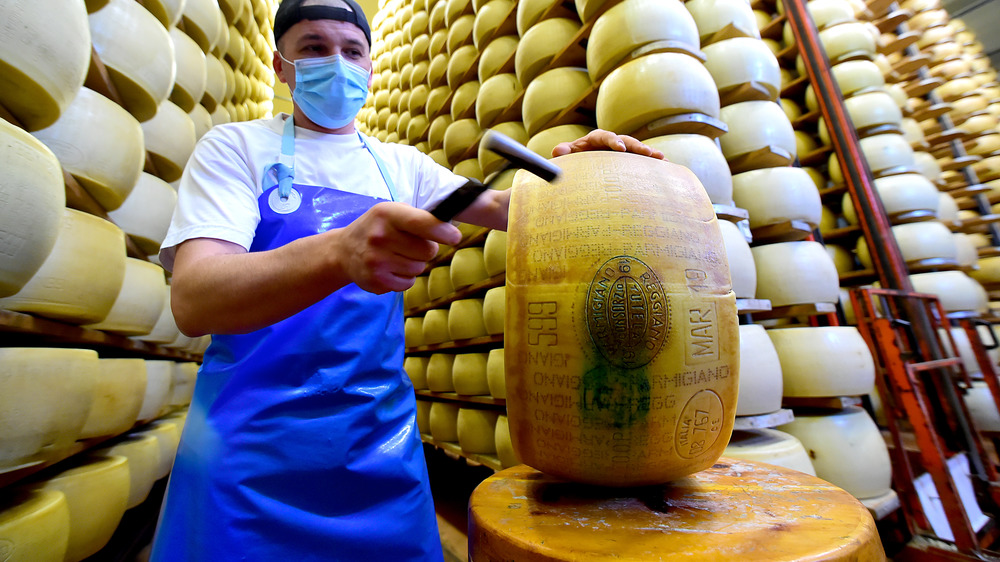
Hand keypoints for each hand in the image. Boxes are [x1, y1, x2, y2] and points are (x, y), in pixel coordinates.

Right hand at [337, 202, 461, 293]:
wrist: (343, 251)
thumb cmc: (377, 228)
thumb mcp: (392, 212)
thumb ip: (420, 217)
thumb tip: (451, 228)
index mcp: (387, 214)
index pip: (421, 222)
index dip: (442, 231)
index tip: (455, 237)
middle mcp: (380, 237)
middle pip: (428, 250)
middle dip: (427, 248)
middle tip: (411, 245)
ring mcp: (377, 261)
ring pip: (420, 268)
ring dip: (415, 263)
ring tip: (397, 255)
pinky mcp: (376, 281)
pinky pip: (408, 283)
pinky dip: (405, 277)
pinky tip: (391, 268)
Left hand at [552, 129, 664, 159]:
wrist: (580, 165)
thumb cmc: (573, 159)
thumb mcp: (567, 155)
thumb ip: (563, 153)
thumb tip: (557, 152)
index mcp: (596, 139)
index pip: (605, 137)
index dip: (613, 141)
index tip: (620, 148)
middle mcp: (612, 142)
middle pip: (626, 141)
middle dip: (637, 146)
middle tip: (648, 152)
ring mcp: (622, 151)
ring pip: (637, 149)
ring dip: (649, 153)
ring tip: (661, 159)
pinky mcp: (629, 160)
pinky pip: (642, 160)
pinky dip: (653, 163)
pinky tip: (667, 167)